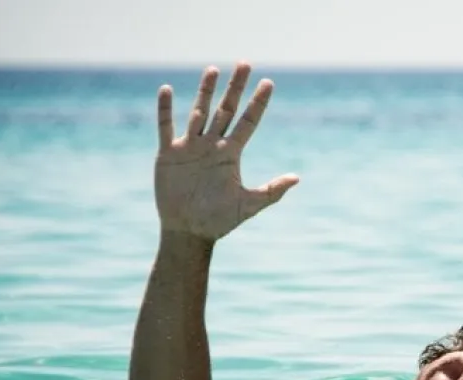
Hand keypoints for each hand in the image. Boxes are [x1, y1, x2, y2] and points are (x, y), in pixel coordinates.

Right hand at [155, 62, 298, 240]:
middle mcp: (212, 145)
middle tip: (245, 64)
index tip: (269, 83)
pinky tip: (168, 90)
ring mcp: (190, 147)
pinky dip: (166, 109)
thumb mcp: (249, 204)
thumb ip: (272, 191)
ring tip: (213, 69)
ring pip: (199, 112)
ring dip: (205, 92)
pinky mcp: (168, 154)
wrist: (189, 232)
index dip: (258, 103)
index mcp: (231, 153)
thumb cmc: (219, 221)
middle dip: (235, 88)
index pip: (248, 121)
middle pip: (226, 109)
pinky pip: (166, 127)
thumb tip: (297, 178)